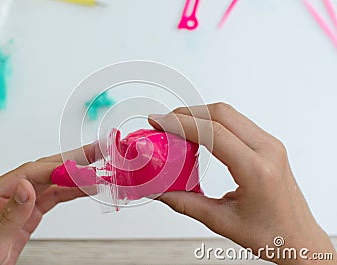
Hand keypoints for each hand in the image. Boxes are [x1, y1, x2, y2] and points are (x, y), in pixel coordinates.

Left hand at [0, 144, 96, 264]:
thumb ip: (9, 216)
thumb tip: (26, 186)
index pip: (28, 174)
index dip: (56, 169)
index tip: (79, 169)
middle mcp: (5, 194)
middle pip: (43, 171)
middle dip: (71, 161)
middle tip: (95, 153)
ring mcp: (19, 203)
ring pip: (51, 183)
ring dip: (76, 177)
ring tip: (98, 171)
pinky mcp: (29, 214)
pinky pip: (52, 198)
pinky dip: (70, 192)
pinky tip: (84, 189)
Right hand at [149, 103, 335, 264]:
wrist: (299, 237)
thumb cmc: (271, 234)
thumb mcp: (221, 221)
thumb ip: (185, 203)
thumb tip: (158, 190)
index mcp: (257, 170)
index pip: (213, 133)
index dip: (181, 123)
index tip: (158, 122)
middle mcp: (268, 150)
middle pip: (221, 114)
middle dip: (187, 114)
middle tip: (163, 123)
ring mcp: (270, 144)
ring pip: (229, 114)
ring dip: (199, 115)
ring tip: (176, 127)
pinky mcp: (269, 144)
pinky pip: (237, 122)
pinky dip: (212, 122)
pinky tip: (198, 133)